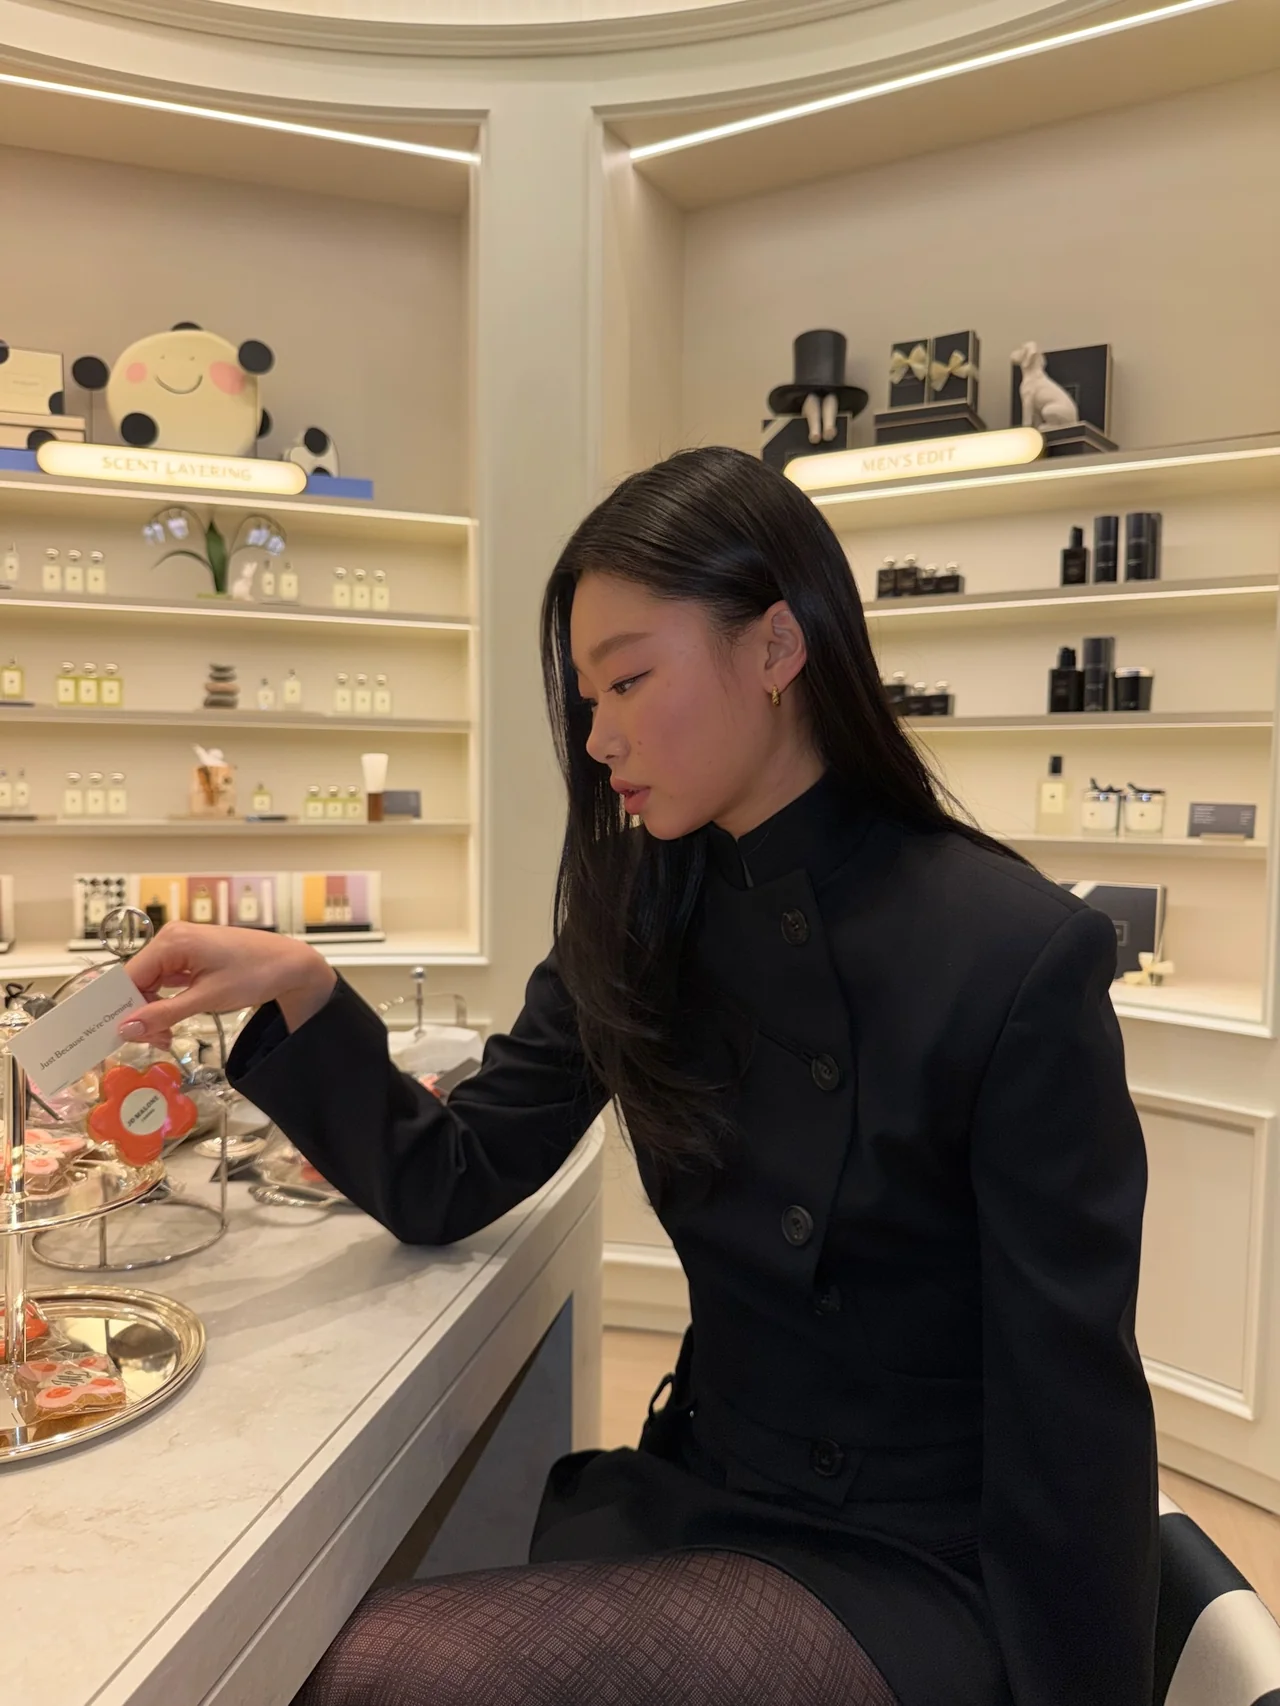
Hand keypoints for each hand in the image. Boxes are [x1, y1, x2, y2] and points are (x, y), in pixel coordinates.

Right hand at [117, 922, 336, 1047]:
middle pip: (137, 981)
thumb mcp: (207, 998)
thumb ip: (164, 1013)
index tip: (119, 1037)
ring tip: (166, 1036)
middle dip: (141, 1013)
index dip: (121, 1007)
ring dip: (153, 1011)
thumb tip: (126, 1029)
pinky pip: (166, 980)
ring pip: (150, 983)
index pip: (128, 977)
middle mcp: (170, 938)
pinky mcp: (190, 956)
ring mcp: (180, 946)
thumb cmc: (254, 974)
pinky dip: (165, 1002)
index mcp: (171, 941)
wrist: (290, 965)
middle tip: (157, 1042)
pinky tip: (170, 1022)